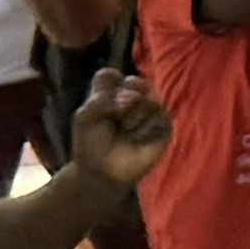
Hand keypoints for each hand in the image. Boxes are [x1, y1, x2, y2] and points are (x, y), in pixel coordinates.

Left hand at [59, 64, 169, 192]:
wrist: (103, 173)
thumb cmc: (91, 144)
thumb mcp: (85, 117)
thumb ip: (102, 98)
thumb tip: (133, 98)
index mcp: (111, 93)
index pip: (111, 75)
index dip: (106, 89)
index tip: (99, 104)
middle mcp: (133, 97)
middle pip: (135, 82)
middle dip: (123, 102)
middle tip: (115, 119)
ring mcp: (150, 111)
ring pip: (150, 100)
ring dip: (133, 120)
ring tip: (126, 134)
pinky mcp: (164, 126)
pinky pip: (161, 117)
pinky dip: (145, 130)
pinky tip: (138, 141)